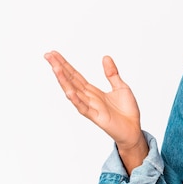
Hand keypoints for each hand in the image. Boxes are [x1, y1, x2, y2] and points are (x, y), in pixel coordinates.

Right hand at [44, 50, 147, 170]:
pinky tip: (69, 91)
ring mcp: (91, 107)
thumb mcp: (121, 87)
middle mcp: (89, 98)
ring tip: (55, 68)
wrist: (134, 129)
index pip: (75, 76)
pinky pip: (84, 108)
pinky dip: (76, 100)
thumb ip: (112, 73)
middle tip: (47, 55)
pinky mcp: (97, 117)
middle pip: (71, 81)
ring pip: (73, 92)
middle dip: (59, 68)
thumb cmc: (127, 111)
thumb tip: (105, 57)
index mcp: (93, 91)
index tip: (54, 54)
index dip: (65, 65)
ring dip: (64, 81)